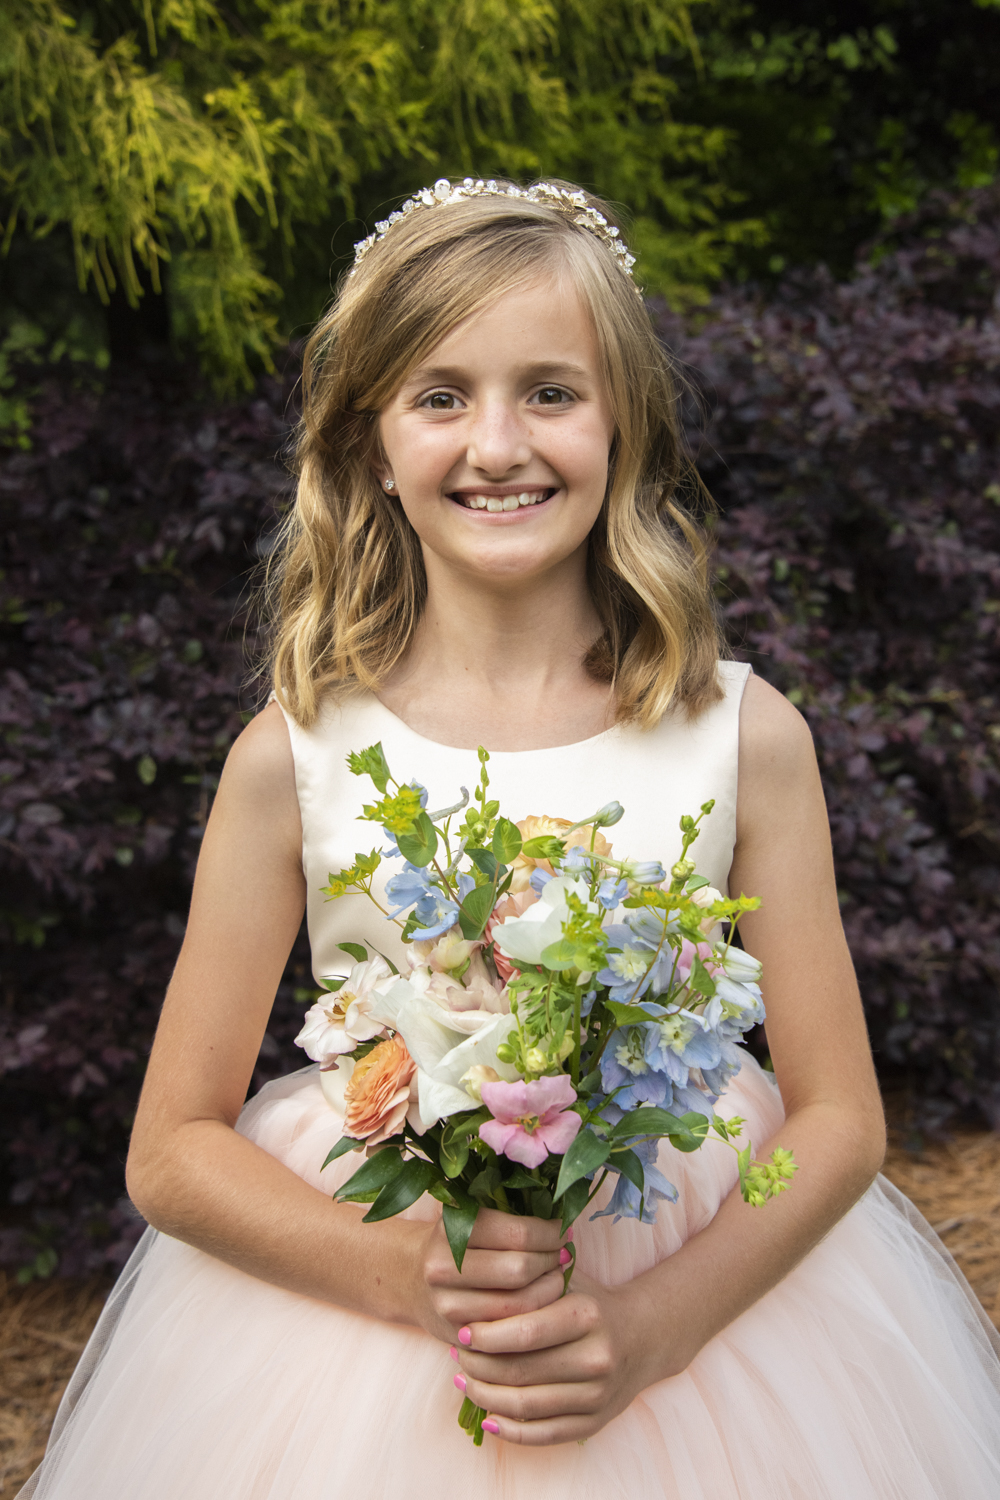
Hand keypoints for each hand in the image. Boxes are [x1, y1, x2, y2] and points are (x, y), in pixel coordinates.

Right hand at [406, 1209, 568, 1343]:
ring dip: (549, 1290)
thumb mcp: (473, 1217)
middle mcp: (443, 1267)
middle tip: (564, 1255)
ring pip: (519, 1305)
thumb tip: (565, 1214)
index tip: (564, 1230)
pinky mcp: (458, 1335)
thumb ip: (511, 1213)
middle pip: (520, 1270)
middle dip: (552, 1261)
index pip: (519, 1232)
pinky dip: (534, 1317)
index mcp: (452, 1228)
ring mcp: (448, 1305)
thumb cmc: (456, 1241)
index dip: (551, 1232)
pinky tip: (542, 1302)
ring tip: (558, 1277)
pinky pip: (510, 1332)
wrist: (409, 1278)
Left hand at [451, 1269, 656, 1445]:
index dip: (486, 1336)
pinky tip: (488, 1416)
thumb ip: (530, 1282)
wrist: (644, 1337)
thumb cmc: (593, 1304)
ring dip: (486, 1396)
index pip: (524, 1332)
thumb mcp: (568, 1282)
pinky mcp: (594, 1422)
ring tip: (465, 1380)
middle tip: (458, 1356)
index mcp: (587, 1317)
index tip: (463, 1331)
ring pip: (526, 1406)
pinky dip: (509, 1430)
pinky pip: (543, 1434)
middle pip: (520, 1371)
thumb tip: (476, 1289)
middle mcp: (595, 1357)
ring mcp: (597, 1395)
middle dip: (479, 1366)